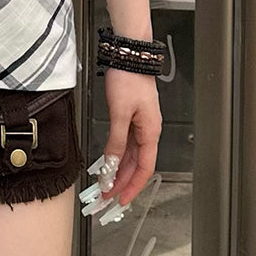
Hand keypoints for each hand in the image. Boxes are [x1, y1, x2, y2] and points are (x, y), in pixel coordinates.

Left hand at [99, 70, 161, 207]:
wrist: (129, 56)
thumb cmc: (129, 79)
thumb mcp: (120, 113)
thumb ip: (116, 140)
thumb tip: (111, 164)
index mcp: (151, 132)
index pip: (144, 169)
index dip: (132, 186)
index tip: (120, 199)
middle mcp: (148, 132)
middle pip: (137, 165)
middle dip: (122, 183)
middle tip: (106, 196)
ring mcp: (140, 125)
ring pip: (131, 156)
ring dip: (118, 171)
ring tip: (105, 185)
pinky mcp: (131, 118)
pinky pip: (126, 144)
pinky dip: (117, 156)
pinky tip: (107, 163)